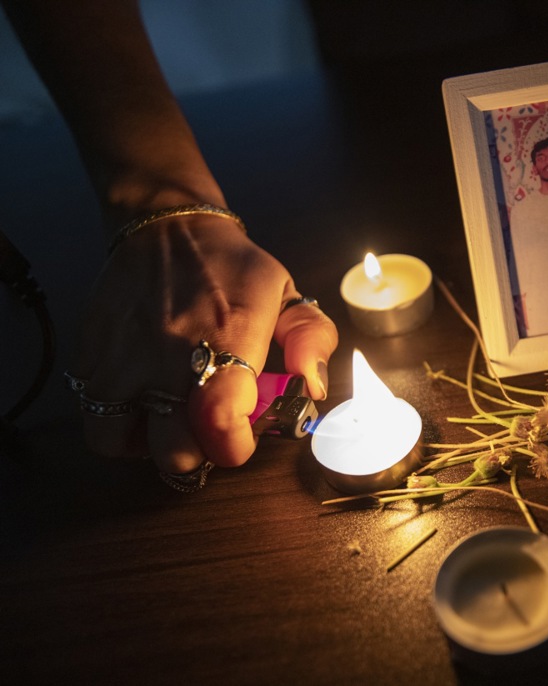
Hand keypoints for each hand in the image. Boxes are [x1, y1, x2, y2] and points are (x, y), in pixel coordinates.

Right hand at [68, 213, 337, 476]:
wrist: (166, 229)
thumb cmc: (233, 269)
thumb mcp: (287, 294)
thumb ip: (312, 340)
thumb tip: (314, 388)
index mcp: (228, 336)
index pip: (221, 421)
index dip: (236, 446)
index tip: (243, 435)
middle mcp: (170, 355)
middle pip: (177, 453)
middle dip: (202, 452)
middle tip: (212, 427)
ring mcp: (124, 360)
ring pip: (128, 446)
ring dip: (156, 445)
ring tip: (176, 421)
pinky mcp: (91, 361)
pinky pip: (98, 425)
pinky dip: (121, 431)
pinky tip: (147, 408)